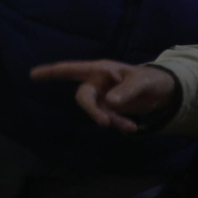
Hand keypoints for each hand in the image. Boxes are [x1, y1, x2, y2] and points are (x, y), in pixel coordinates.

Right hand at [29, 60, 175, 133]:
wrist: (164, 92)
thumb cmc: (150, 79)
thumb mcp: (142, 82)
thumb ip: (126, 90)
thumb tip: (109, 102)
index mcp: (99, 70)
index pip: (71, 70)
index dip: (51, 72)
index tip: (33, 74)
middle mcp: (96, 83)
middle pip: (83, 97)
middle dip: (92, 111)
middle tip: (105, 123)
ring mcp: (102, 97)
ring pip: (96, 111)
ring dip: (111, 120)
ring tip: (130, 126)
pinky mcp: (110, 110)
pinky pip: (107, 119)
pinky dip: (118, 124)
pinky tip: (132, 127)